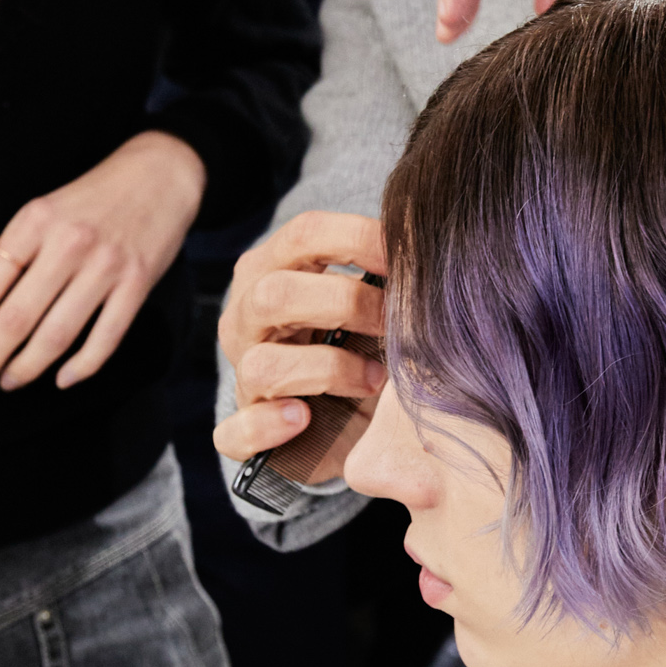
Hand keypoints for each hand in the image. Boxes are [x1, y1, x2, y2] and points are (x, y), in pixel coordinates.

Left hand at [0, 130, 206, 393]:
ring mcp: (106, 266)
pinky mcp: (138, 284)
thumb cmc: (96, 195)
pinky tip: (62, 378)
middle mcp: (69, 244)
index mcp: (36, 221)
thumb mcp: (46, 206)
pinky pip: (105, 337)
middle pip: (17, 317)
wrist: (161, 175)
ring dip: (27, 367)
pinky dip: (82, 366)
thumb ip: (17, 246)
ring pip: (57, 334)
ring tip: (10, 381)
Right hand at [214, 209, 388, 476]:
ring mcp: (242, 374)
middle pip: (274, 294)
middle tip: (395, 323)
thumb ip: (387, 274)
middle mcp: (247, 317)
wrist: (339, 416)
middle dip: (346, 304)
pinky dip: (268, 426)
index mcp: (274, 269)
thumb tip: (429, 243)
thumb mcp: (368, 302)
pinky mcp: (243, 430)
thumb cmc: (357, 342)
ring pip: (262, 364)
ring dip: (329, 369)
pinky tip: (302, 418)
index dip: (359, 239)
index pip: (304, 234)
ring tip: (375, 380)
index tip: (409, 260)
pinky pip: (236, 432)